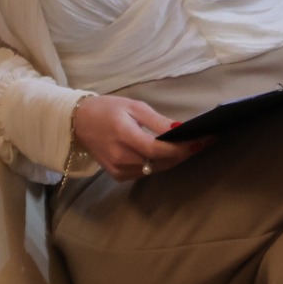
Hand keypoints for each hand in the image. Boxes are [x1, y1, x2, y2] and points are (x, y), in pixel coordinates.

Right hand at [71, 95, 209, 181]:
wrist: (77, 122)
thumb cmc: (107, 109)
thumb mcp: (134, 107)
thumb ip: (158, 121)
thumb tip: (181, 130)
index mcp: (123, 135)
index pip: (157, 149)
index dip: (182, 148)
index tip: (202, 140)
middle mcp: (120, 157)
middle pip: (161, 161)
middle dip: (185, 152)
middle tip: (205, 141)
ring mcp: (118, 169)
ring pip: (156, 169)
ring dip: (175, 159)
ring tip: (192, 146)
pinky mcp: (117, 176)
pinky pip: (146, 172)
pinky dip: (160, 164)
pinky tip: (171, 153)